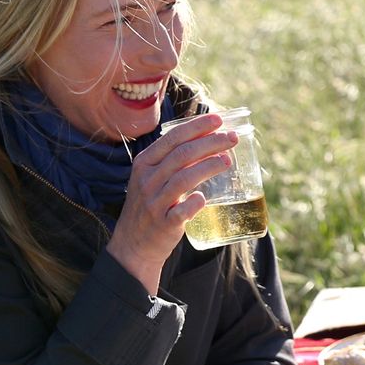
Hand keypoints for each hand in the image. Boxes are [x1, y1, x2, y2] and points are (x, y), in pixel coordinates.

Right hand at [107, 113, 238, 291]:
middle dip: (210, 143)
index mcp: (144, 163)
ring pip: (184, 179)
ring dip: (208, 167)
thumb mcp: (151, 177)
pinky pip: (181, 211)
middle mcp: (147, 179)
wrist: (133, 244)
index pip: (172, 138)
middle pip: (182, 154)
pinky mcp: (163, 224)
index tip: (219, 120)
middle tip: (232, 138)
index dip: (197, 127)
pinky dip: (194, 203)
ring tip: (228, 161)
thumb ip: (172, 160)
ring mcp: (154, 202)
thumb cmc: (150, 205)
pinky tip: (204, 198)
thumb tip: (209, 139)